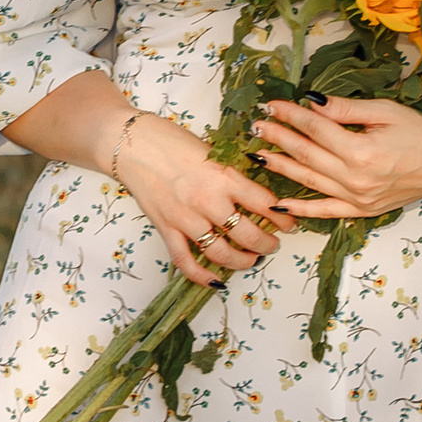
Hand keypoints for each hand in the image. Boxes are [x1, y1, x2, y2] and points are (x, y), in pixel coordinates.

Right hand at [114, 111, 285, 287]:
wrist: (132, 143)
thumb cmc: (173, 141)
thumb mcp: (213, 151)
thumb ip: (233, 176)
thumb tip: (256, 198)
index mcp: (224, 176)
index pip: (265, 204)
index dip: (282, 219)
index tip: (289, 224)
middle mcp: (208, 200)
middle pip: (248, 234)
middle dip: (267, 244)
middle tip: (272, 245)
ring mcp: (186, 218)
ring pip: (221, 253)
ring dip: (242, 261)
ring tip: (252, 259)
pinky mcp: (166, 229)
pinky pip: (186, 261)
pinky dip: (202, 276)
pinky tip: (216, 280)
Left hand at [250, 92, 421, 220]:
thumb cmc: (421, 132)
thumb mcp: (385, 111)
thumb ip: (346, 110)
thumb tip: (312, 102)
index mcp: (361, 151)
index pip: (315, 129)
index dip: (291, 115)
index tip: (272, 104)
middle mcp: (356, 179)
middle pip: (307, 154)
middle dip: (279, 138)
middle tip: (257, 126)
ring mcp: (358, 198)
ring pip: (309, 182)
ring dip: (281, 167)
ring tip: (258, 155)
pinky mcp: (362, 210)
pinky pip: (325, 212)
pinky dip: (300, 209)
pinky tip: (277, 203)